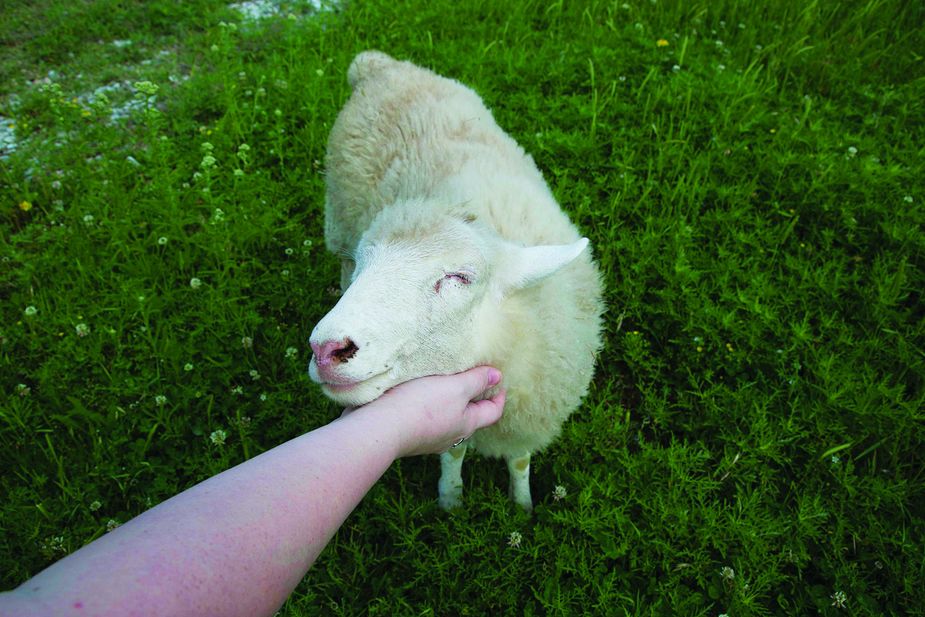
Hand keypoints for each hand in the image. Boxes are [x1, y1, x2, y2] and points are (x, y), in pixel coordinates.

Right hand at [346, 366, 505, 456]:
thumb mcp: (455, 387)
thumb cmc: (421, 405)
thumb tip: (497, 377)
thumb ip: (476, 381)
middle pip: (469, 417)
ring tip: (442, 384)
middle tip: (471, 378)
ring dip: (447, 403)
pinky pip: (425, 420)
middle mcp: (450, 436)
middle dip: (473, 398)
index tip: (499, 382)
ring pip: (446, 419)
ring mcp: (428, 439)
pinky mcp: (408, 436)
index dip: (499, 397)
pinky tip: (417, 395)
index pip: (492, 413)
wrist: (380, 428)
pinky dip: (427, 408)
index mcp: (466, 425)